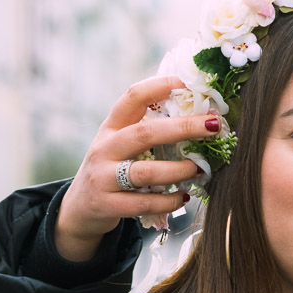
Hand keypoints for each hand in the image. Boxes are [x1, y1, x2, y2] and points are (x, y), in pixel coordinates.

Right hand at [54, 76, 220, 261]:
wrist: (79, 209)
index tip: (188, 83)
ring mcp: (103, 177)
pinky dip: (168, 201)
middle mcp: (104, 148)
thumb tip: (196, 115)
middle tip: (213, 125)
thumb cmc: (111, 170)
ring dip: (178, 170)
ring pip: (145, 172)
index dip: (160, 86)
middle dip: (183, 127)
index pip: (133, 97)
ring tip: (199, 169)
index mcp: (111, 127)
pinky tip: (183, 197)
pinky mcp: (108, 205)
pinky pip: (144, 203)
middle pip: (145, 133)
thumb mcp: (120, 145)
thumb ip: (147, 131)